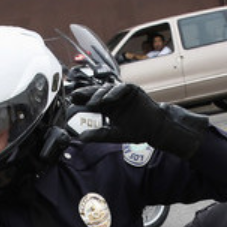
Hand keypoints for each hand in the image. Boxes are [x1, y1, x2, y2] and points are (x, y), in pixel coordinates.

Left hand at [71, 83, 207, 158]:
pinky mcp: (132, 89)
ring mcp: (122, 93)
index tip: (71, 102)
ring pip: (107, 88)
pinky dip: (114, 92)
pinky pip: (121, 87)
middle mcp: (113, 98)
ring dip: (99, 94)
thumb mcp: (114, 134)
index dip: (82, 100)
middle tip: (75, 96)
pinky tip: (107, 99)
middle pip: (96, 92)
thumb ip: (98, 135)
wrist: (155, 128)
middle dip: (86, 93)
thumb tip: (81, 138)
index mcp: (108, 107)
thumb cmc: (137, 131)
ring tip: (92, 103)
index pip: (91, 101)